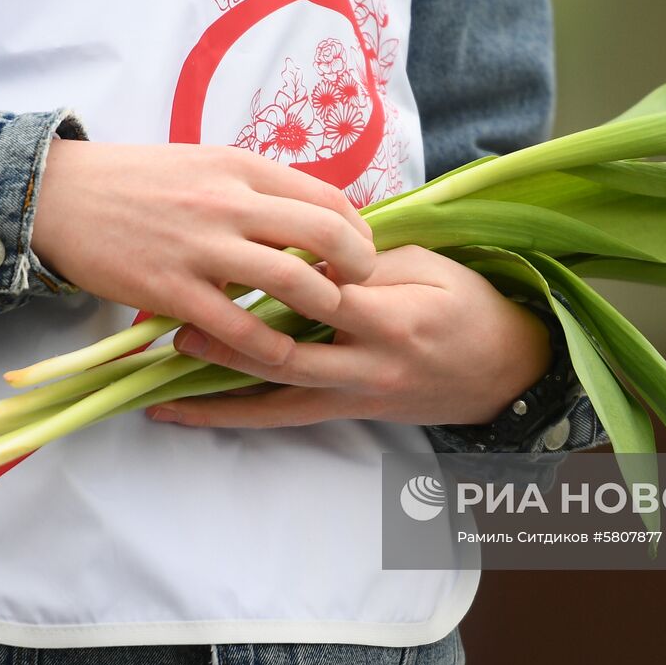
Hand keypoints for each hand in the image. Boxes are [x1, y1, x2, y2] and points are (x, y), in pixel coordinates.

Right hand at [30, 140, 374, 365]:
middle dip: (358, 268)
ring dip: (322, 304)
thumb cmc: (135, 180)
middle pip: (325, 235)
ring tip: (323, 317)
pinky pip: (237, 326)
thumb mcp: (204, 163)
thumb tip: (306, 218)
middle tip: (357, 289)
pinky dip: (268, 344)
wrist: (58, 195)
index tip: (360, 253)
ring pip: (291, 279)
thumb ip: (255, 188)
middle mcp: (228, 202)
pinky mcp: (171, 289)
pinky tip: (278, 352)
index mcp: (241, 167)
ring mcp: (201, 247)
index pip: (327, 199)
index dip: (358, 232)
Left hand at [148, 245, 553, 428]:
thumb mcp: (431, 265)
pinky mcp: (346, 411)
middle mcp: (368, 368)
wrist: (505, 372)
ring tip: (160, 384)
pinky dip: (233, 414)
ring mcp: (354, 397)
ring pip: (275, 401)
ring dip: (216, 394)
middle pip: (286, 359)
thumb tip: (307, 248)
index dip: (277, 278)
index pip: (323, 299)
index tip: (232, 254)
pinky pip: (282, 417)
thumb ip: (368, 260)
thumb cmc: (470, 306)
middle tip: (176, 324)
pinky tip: (187, 411)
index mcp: (393, 321)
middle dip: (228, 344)